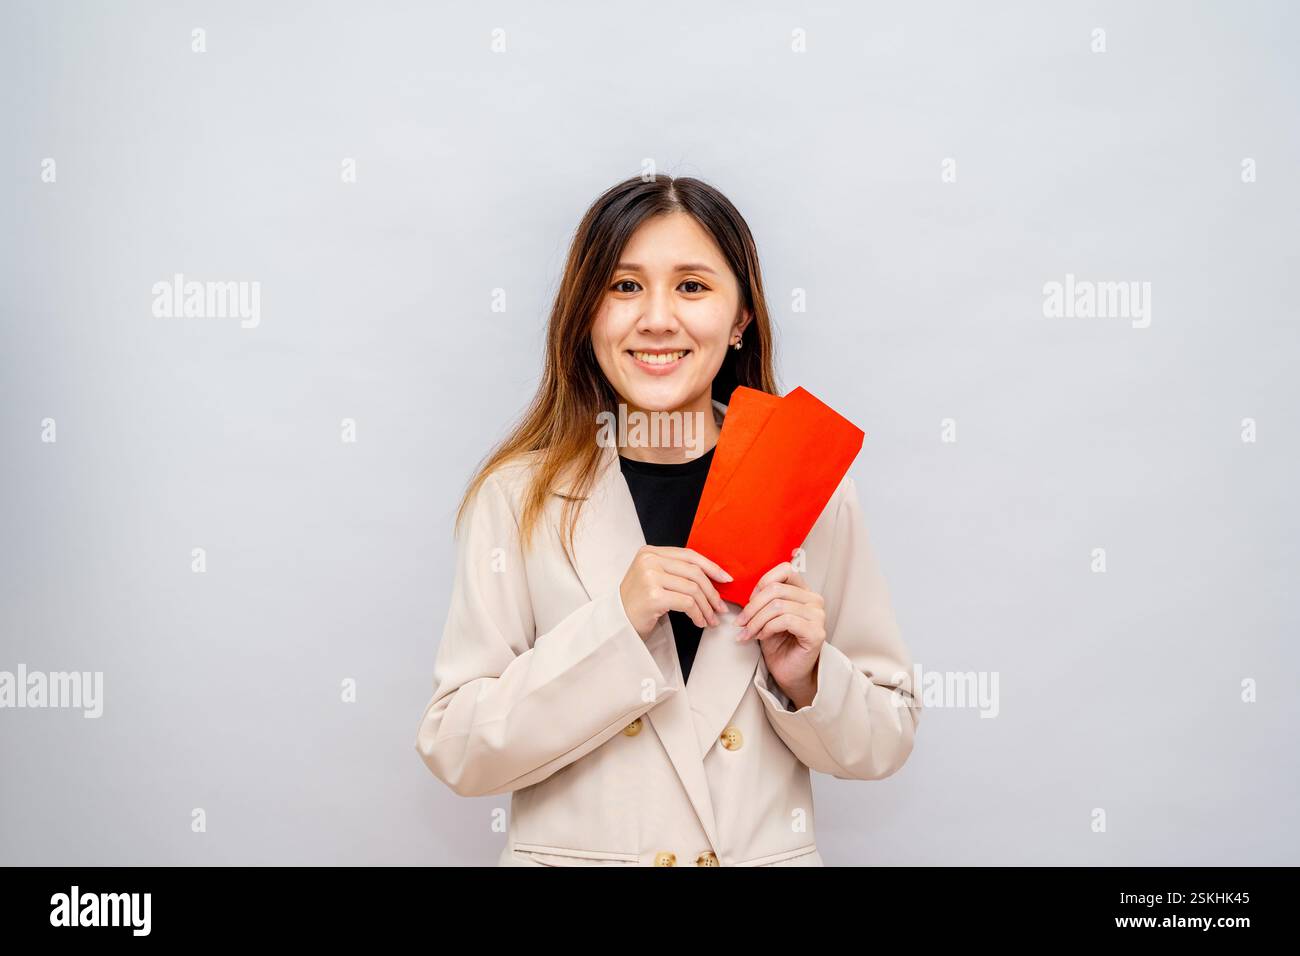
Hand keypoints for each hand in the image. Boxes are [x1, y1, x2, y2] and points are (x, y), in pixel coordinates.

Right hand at [619, 546, 732, 640]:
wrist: (617, 623)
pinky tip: (699, 622)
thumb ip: (676, 571)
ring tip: (710, 619)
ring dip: (706, 607)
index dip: (711, 566)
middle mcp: (649, 560)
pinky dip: (698, 615)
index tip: (725, 579)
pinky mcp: (654, 596)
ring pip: (693, 589)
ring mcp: (650, 577)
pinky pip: (687, 604)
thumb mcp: (654, 578)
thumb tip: (713, 576)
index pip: (689, 555)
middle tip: (720, 607)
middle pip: (694, 572)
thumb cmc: (638, 603)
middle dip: (712, 592)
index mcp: (650, 552)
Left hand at [734, 562, 825, 708]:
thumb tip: (748, 591)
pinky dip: (767, 628)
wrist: (788, 672)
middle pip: (776, 589)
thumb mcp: (766, 615)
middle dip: (752, 607)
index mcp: (804, 592)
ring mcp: (818, 616)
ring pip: (778, 606)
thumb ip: (763, 598)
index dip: (762, 583)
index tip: (749, 602)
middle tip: (741, 623)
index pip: (785, 570)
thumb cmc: (778, 644)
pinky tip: (762, 637)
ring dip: (756, 621)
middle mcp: (814, 601)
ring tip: (748, 633)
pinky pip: (786, 620)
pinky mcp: (816, 633)